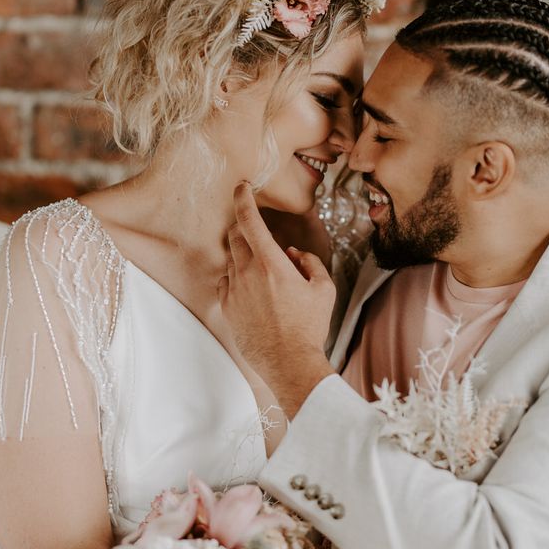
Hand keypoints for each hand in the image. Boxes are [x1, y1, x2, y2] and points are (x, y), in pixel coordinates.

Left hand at [218, 183, 335, 416]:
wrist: (289, 362)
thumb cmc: (309, 326)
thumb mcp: (323, 289)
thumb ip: (309, 262)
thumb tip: (295, 254)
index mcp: (272, 263)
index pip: (250, 220)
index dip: (243, 198)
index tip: (241, 187)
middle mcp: (247, 272)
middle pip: (235, 235)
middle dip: (243, 226)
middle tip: (256, 231)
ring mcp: (234, 290)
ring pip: (230, 258)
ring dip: (242, 254)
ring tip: (262, 269)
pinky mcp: (227, 307)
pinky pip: (225, 280)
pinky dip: (235, 276)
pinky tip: (250, 287)